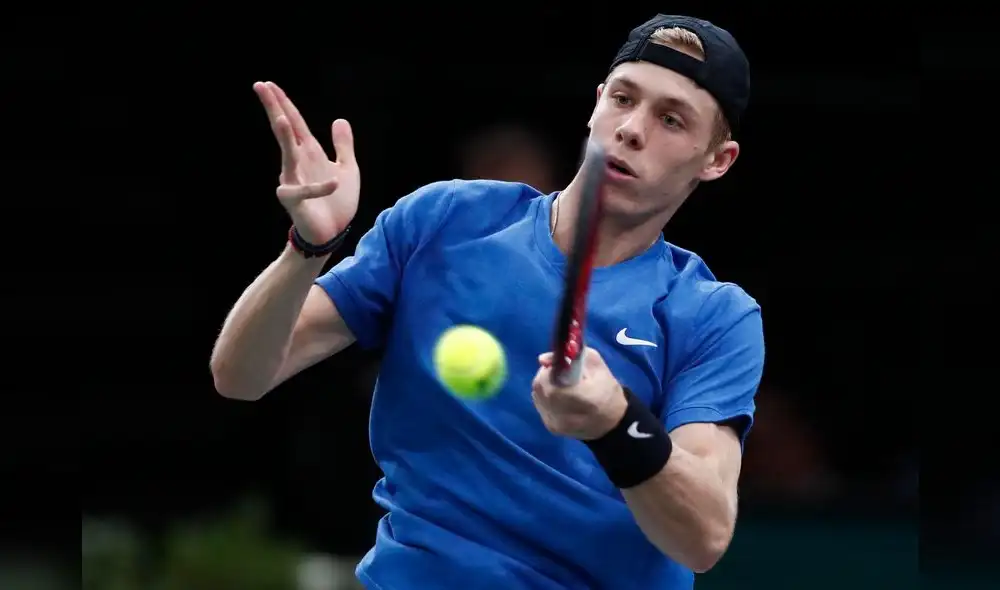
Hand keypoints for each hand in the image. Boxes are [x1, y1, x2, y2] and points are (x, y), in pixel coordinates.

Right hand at [254, 81, 359, 243]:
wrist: (332, 233)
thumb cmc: (336, 203)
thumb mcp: (347, 169)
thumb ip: (343, 146)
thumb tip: (339, 120)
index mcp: (308, 153)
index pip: (294, 123)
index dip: (283, 103)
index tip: (268, 84)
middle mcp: (297, 163)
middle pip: (283, 131)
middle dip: (274, 109)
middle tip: (260, 86)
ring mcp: (293, 181)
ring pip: (288, 156)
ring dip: (285, 139)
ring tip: (282, 120)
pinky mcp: (296, 202)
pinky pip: (307, 191)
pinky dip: (320, 187)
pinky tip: (333, 182)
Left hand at [531, 348, 627, 439]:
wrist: (610, 424)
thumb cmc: (607, 391)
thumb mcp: (597, 366)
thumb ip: (572, 356)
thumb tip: (543, 358)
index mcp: (586, 399)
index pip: (555, 381)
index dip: (552, 369)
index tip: (559, 363)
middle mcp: (567, 416)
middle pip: (541, 388)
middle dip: (547, 375)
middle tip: (559, 372)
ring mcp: (557, 423)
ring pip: (538, 395)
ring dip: (545, 384)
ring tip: (560, 384)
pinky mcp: (551, 427)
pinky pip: (540, 405)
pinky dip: (545, 396)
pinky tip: (558, 396)